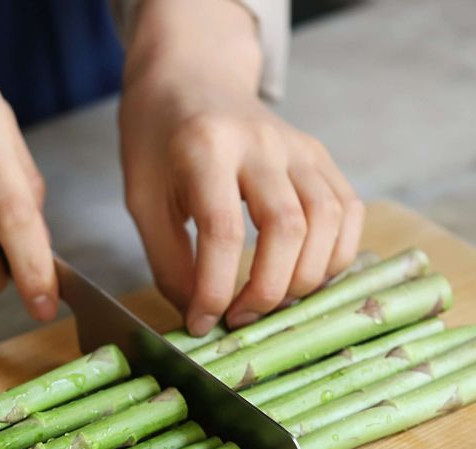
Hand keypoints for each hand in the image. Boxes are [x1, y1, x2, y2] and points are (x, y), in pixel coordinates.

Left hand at [118, 0, 363, 333]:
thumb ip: (168, 259)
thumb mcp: (142, 200)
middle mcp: (262, 142)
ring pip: (328, 221)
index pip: (223, 231)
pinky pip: (348, 210)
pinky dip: (336, 254)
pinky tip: (305, 276)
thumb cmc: (158, 144)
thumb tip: (199, 315)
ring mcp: (299, 146)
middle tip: (239, 319)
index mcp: (206, 148)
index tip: (202, 323)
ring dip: (305, 278)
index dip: (214, 290)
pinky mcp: (320, 156)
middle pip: (287, 228)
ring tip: (269, 303)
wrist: (191, 81)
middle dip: (266, 290)